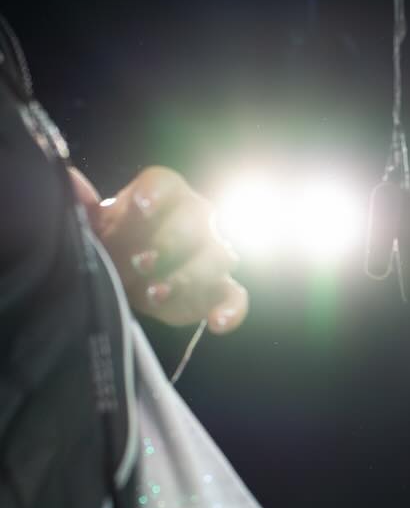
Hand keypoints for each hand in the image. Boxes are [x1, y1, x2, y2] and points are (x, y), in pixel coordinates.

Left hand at [70, 166, 248, 332]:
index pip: (168, 184)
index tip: (141, 207)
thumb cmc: (112, 244)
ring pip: (218, 258)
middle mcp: (197, 220)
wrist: (124, 279)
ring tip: (154, 294)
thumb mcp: (89, 225)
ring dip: (188, 277)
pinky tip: (217, 323)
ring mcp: (213, 256)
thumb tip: (74, 186)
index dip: (158, 193)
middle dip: (170, 243)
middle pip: (199, 220)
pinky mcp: (219, 291)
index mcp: (163, 196)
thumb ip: (79, 206)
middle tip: (138, 263)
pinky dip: (231, 311)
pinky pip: (237, 297)